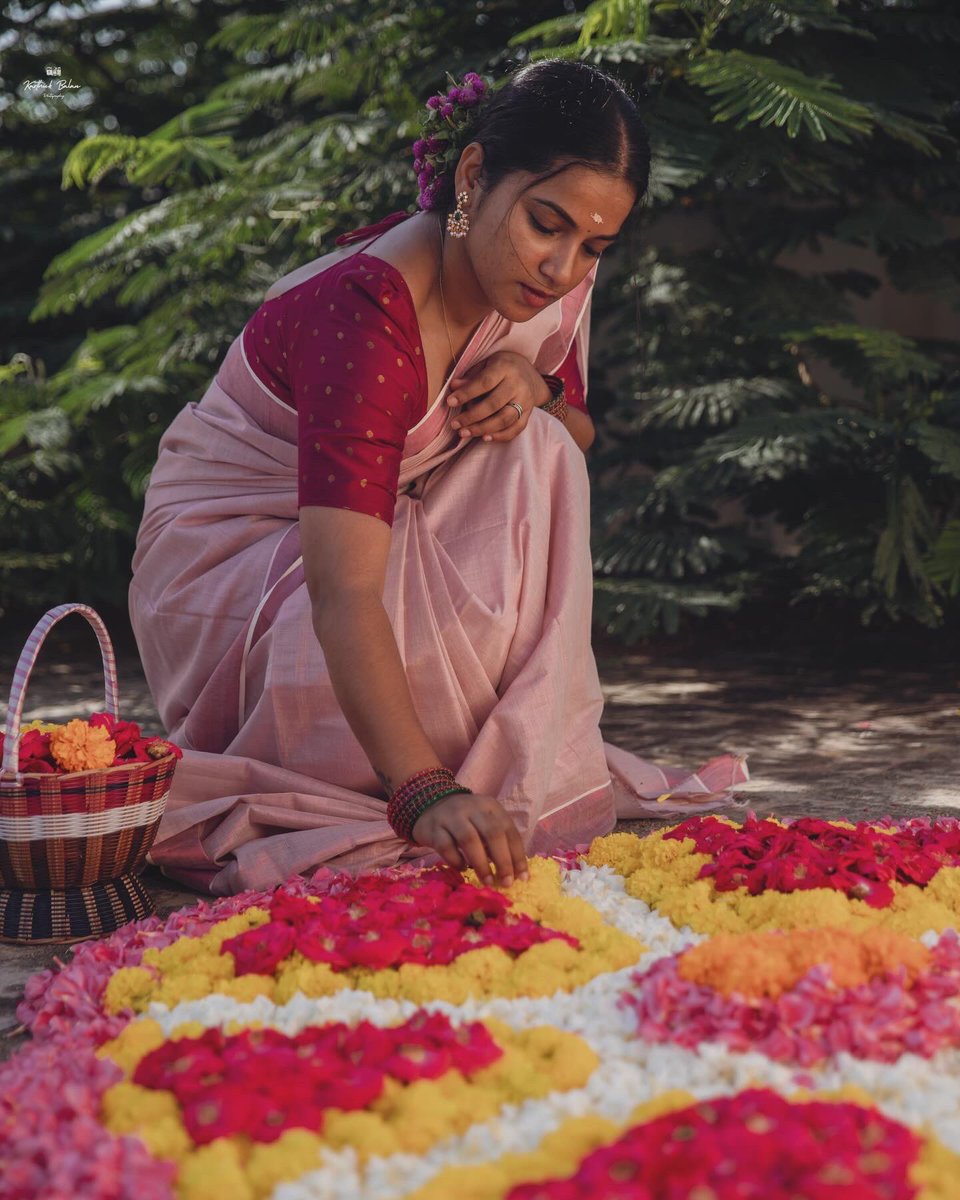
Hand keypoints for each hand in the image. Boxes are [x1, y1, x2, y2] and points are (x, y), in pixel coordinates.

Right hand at [411, 791, 528, 886]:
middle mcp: (472, 808)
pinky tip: (462, 868)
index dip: (517, 855)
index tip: (522, 877)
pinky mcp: (433, 828)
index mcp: (490, 807)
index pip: (509, 830)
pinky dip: (456, 860)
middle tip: (506, 882)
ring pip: (469, 839)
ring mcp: (451, 816)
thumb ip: (498, 842)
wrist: (429, 806)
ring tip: (487, 881)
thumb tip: (516, 872)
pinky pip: (446, 846)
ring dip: (481, 864)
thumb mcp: (484, 823)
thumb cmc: (465, 821)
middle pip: (492, 833)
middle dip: (502, 861)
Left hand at [446, 351, 549, 444]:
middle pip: (494, 404)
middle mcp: (518, 384)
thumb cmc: (501, 367)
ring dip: (482, 429)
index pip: (485, 382)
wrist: (530, 374)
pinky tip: (484, 438)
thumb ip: (471, 376)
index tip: (450, 402)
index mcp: (505, 367)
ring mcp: (525, 400)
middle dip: (471, 417)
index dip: (466, 393)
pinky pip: (516, 429)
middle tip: (454, 424)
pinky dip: (500, 436)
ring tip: (464, 433)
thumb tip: (453, 387)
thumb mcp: (486, 364)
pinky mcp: (529, 413)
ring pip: (504, 419)